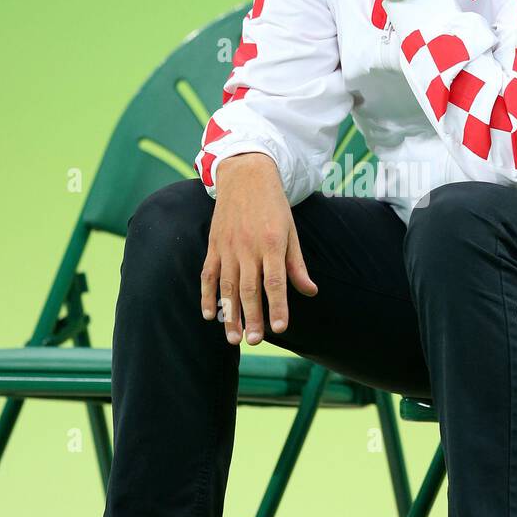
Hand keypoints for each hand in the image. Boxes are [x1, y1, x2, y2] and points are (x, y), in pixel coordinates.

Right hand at [200, 153, 317, 344]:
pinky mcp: (214, 245)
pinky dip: (206, 295)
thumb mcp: (291, 231)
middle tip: (255, 342)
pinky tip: (209, 315)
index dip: (278, 306)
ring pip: (228, 286)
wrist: (245, 175)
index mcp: (271, 243)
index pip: (275, 282)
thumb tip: (310, 292)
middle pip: (250, 289)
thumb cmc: (273, 205)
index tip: (281, 329)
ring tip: (233, 338)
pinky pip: (208, 274)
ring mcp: (228, 247)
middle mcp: (248, 247)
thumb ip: (297, 264)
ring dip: (230, 314)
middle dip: (252, 318)